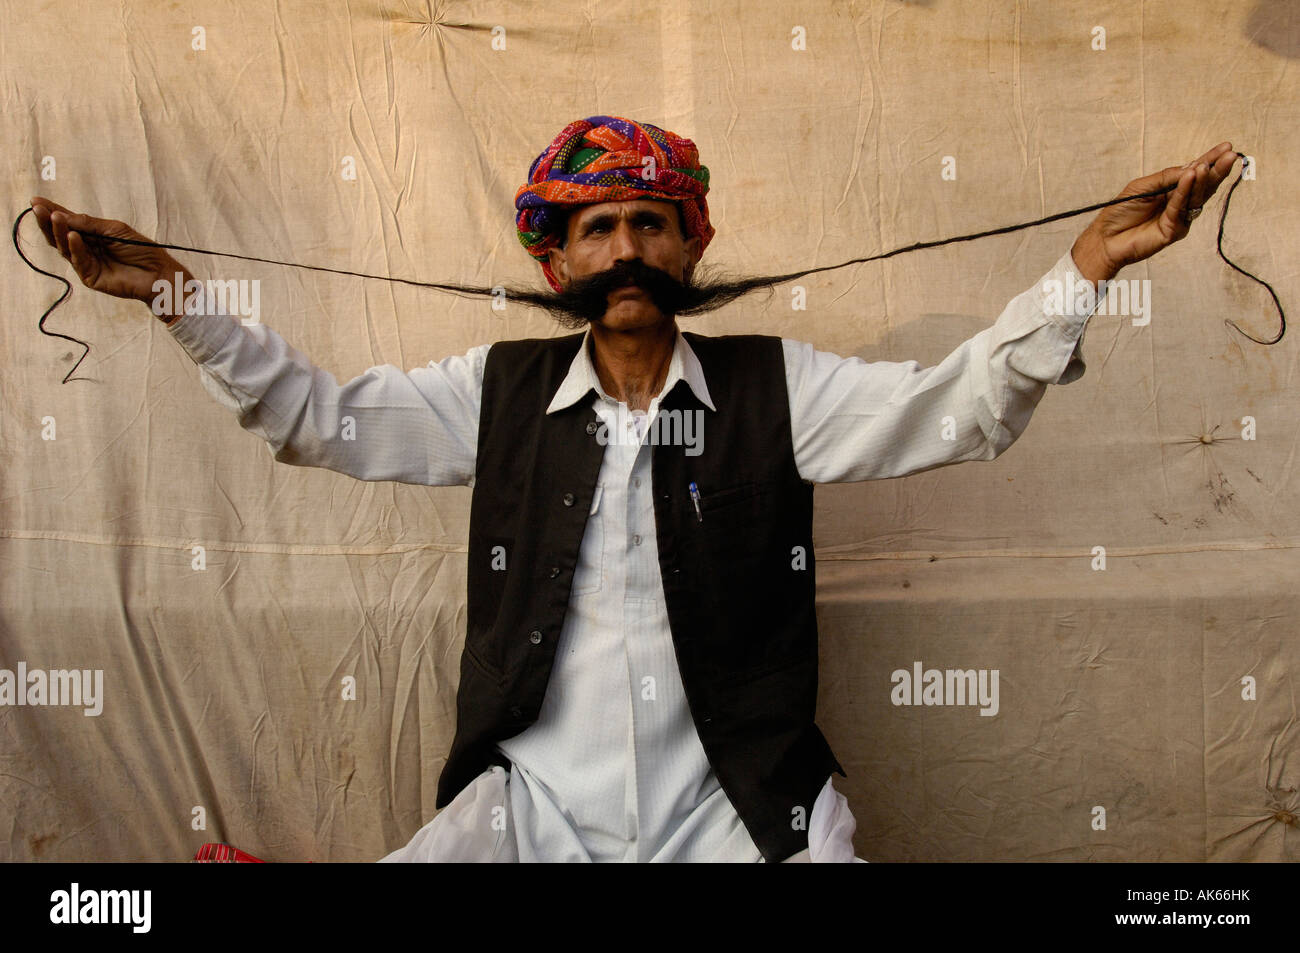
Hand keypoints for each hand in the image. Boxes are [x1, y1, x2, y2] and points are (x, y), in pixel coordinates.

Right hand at [29, 196, 192, 315]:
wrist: (157, 272)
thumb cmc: (140, 249)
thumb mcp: (114, 229)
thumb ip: (88, 223)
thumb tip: (60, 214)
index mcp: (90, 234)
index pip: (67, 221)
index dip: (51, 211)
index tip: (35, 200)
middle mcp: (84, 248)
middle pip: (59, 234)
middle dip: (47, 220)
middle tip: (37, 208)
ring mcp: (86, 263)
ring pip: (64, 247)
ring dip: (58, 231)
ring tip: (54, 218)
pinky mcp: (90, 277)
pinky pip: (78, 260)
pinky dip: (75, 247)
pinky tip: (72, 236)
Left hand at [1070, 141, 1238, 283]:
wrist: (1105, 237)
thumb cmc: (1121, 210)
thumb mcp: (1143, 185)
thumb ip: (1167, 177)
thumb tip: (1193, 166)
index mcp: (1173, 190)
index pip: (1195, 173)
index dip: (1211, 160)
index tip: (1227, 147)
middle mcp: (1180, 203)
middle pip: (1203, 185)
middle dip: (1217, 169)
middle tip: (1231, 155)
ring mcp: (1179, 218)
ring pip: (1196, 197)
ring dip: (1203, 179)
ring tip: (1209, 165)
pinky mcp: (1174, 231)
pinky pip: (1180, 207)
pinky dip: (1185, 191)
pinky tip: (1192, 176)